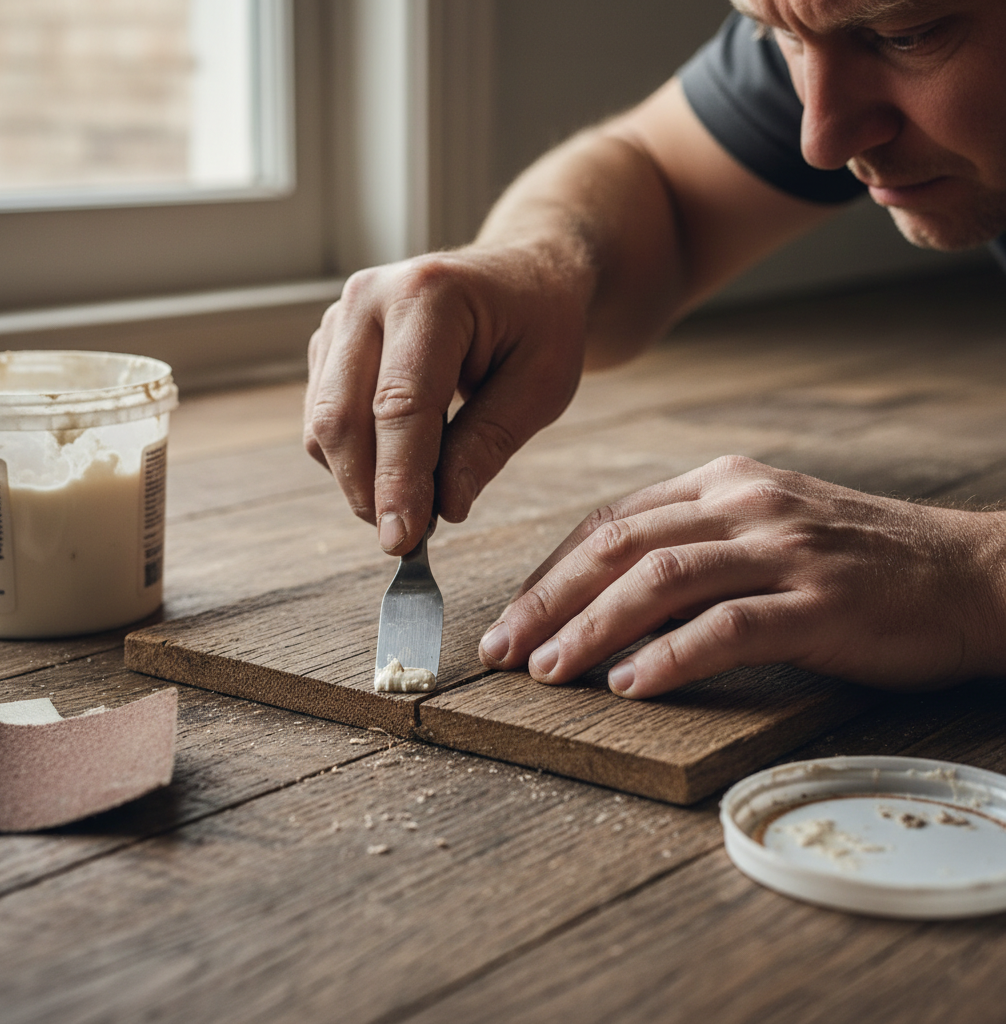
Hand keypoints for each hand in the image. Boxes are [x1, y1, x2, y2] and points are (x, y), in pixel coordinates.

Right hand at [304, 245, 588, 554]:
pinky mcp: (330, 342)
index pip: (400, 405)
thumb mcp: (542, 385)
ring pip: (323, 424)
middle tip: (408, 538)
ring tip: (417, 498)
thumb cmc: (540, 325)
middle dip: (370, 491)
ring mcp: (340, 316)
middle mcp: (369, 296)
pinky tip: (403, 462)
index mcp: (429, 293)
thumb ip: (489, 444)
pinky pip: (322, 418)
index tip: (403, 541)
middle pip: (342, 418)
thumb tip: (445, 507)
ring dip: (361, 479)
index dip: (398, 480)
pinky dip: (355, 457)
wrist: (522, 276)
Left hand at [478, 455, 1005, 696]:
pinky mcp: (820, 603)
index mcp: (723, 481)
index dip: (553, 572)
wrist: (969, 573)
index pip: (612, 522)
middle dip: (550, 601)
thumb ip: (693, 544)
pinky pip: (728, 627)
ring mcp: (783, 550)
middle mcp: (745, 504)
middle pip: (620, 547)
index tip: (516, 616)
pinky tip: (631, 684)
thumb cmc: (857, 558)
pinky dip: (670, 657)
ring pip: (661, 581)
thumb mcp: (766, 526)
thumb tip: (608, 593)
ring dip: (592, 629)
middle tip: (504, 650)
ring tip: (550, 672)